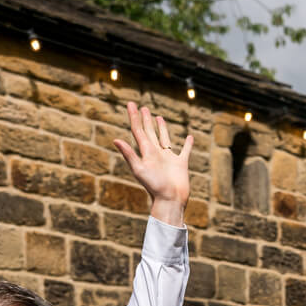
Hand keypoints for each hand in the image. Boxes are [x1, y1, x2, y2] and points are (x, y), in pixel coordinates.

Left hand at [113, 101, 191, 222]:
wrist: (170, 201)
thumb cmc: (154, 187)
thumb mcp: (139, 169)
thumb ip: (129, 154)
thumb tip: (115, 140)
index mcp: (146, 153)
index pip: (138, 131)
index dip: (134, 118)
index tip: (131, 105)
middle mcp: (156, 153)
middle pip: (149, 133)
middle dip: (145, 120)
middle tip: (142, 108)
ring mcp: (168, 158)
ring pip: (164, 139)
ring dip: (161, 128)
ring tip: (158, 118)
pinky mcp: (181, 164)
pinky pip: (184, 151)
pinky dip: (187, 144)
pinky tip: (189, 137)